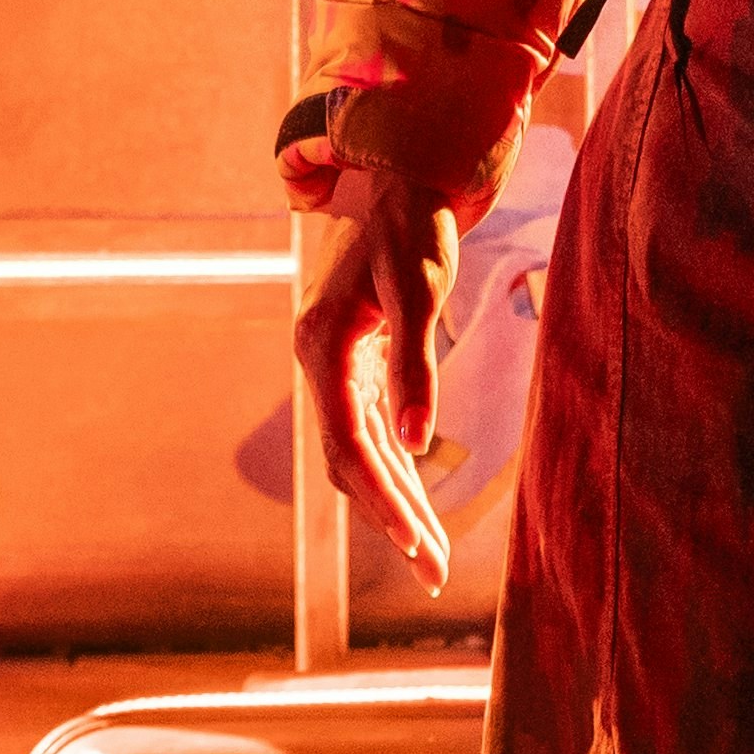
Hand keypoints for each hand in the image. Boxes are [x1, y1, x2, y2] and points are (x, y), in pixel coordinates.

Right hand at [275, 84, 483, 578]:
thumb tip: (417, 441)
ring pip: (358, 453)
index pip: (350, 443)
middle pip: (350, 460)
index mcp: (325, 348)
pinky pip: (368, 433)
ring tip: (432, 557)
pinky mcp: (355, 366)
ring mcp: (334, 367)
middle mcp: (320, 363)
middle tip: (432, 574)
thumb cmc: (415, 228)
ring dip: (393, 503)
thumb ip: (416, 366)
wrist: (403, 180)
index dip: (382, 497)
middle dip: (392, 517)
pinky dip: (394, 471)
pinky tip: (418, 503)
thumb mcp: (422, 290)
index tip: (416, 542)